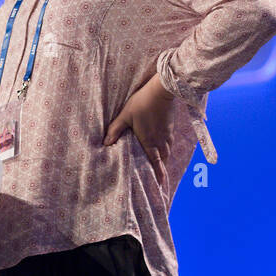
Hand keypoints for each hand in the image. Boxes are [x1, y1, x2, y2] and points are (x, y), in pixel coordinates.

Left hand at [104, 72, 175, 190]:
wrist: (162, 90)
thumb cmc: (142, 103)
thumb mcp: (125, 116)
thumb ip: (115, 129)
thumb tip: (105, 144)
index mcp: (150, 142)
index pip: (155, 162)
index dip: (158, 174)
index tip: (160, 185)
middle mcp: (160, 141)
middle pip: (163, 159)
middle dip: (161, 169)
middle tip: (159, 178)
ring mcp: (167, 134)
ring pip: (167, 151)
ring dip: (165, 159)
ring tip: (162, 165)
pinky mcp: (170, 126)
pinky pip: (170, 142)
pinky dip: (167, 148)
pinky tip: (164, 146)